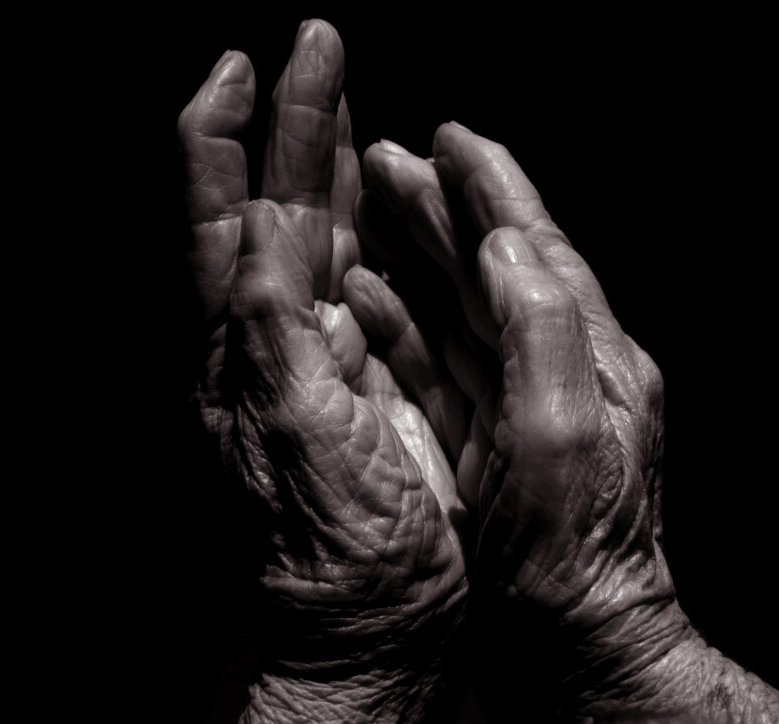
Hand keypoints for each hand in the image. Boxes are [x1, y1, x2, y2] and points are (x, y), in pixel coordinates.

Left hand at [178, 22, 469, 721]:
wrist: (363, 620)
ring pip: (318, 235)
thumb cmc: (323, 539)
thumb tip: (253, 235)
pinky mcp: (366, 383)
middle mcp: (270, 335)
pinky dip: (368, 235)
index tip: (245, 60)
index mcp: (239, 335)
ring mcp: (319, 354)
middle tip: (316, 41)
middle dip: (294, 120)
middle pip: (276, 201)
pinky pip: (361, 289)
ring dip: (326, 162)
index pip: (224, 205)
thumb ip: (264, 322)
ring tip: (338, 96)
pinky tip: (375, 205)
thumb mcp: (283, 420)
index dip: (227, 129)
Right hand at [358, 123, 778, 719]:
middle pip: (490, 265)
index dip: (494, 186)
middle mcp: (557, 365)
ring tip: (373, 212)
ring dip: (416, 254)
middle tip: (390, 159)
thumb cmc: (573, 551)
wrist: (577, 638)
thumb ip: (541, 332)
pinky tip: (369, 298)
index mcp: (589, 352)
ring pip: (459, 305)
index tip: (454, 135)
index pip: (536, 246)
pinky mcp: (487, 433)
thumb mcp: (563, 438)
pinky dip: (401, 321)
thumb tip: (507, 245)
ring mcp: (519, 398)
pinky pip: (438, 358)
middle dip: (442, 208)